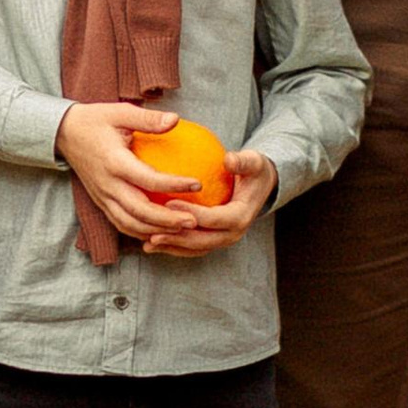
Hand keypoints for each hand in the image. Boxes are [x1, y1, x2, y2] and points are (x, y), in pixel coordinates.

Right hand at [53, 102, 204, 242]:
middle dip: (168, 220)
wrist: (63, 133)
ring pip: (130, 223)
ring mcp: (102, 196)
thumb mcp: (120, 112)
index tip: (197, 184)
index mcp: (114, 161)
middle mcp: (107, 184)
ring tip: (181, 230)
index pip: (148, 179)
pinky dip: (140, 232)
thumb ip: (148, 119)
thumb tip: (176, 119)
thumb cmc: (96, 120)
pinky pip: (121, 223)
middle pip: (140, 211)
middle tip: (194, 220)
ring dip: (156, 230)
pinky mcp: (100, 202)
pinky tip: (160, 232)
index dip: (174, 184)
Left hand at [143, 150, 276, 256]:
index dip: (191, 214)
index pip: (213, 219)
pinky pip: (191, 247)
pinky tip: (150, 242)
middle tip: (152, 233)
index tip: (168, 203)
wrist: (260, 187)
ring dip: (171, 248)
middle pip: (201, 241)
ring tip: (146, 244)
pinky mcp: (214, 241)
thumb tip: (228, 159)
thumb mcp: (253, 162)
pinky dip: (173, 247)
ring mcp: (223, 240)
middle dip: (176, 239)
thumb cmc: (253, 170)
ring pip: (194, 249)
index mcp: (240, 217)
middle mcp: (232, 234)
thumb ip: (242, 162)